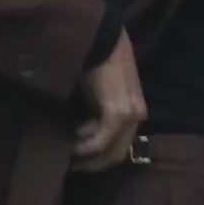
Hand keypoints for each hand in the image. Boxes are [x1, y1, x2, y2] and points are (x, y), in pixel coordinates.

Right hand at [72, 29, 146, 171]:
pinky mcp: (117, 113)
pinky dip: (83, 146)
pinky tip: (70, 143)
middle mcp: (137, 116)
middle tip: (70, 165)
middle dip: (93, 164)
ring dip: (85, 156)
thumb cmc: (97, 60)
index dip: (100, 158)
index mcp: (136, 111)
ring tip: (66, 153)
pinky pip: (99, 140)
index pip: (121, 146)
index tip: (78, 161)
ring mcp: (129, 116)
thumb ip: (99, 111)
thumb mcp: (102, 91)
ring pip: (108, 151)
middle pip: (117, 154)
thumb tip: (81, 132)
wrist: (100, 38)